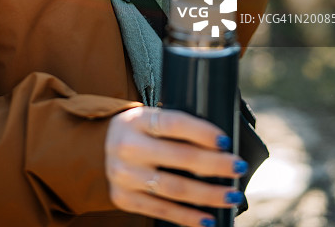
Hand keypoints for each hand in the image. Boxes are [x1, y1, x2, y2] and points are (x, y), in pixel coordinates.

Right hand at [105, 106, 246, 226]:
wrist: (96, 148)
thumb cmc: (137, 131)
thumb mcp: (148, 118)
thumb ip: (174, 126)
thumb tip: (219, 142)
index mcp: (136, 120)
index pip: (174, 123)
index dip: (201, 132)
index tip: (225, 140)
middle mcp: (127, 146)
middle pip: (179, 157)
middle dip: (215, 165)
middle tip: (238, 167)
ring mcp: (124, 175)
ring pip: (175, 188)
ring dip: (208, 195)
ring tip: (231, 196)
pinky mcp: (124, 199)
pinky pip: (162, 211)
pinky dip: (188, 217)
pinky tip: (208, 218)